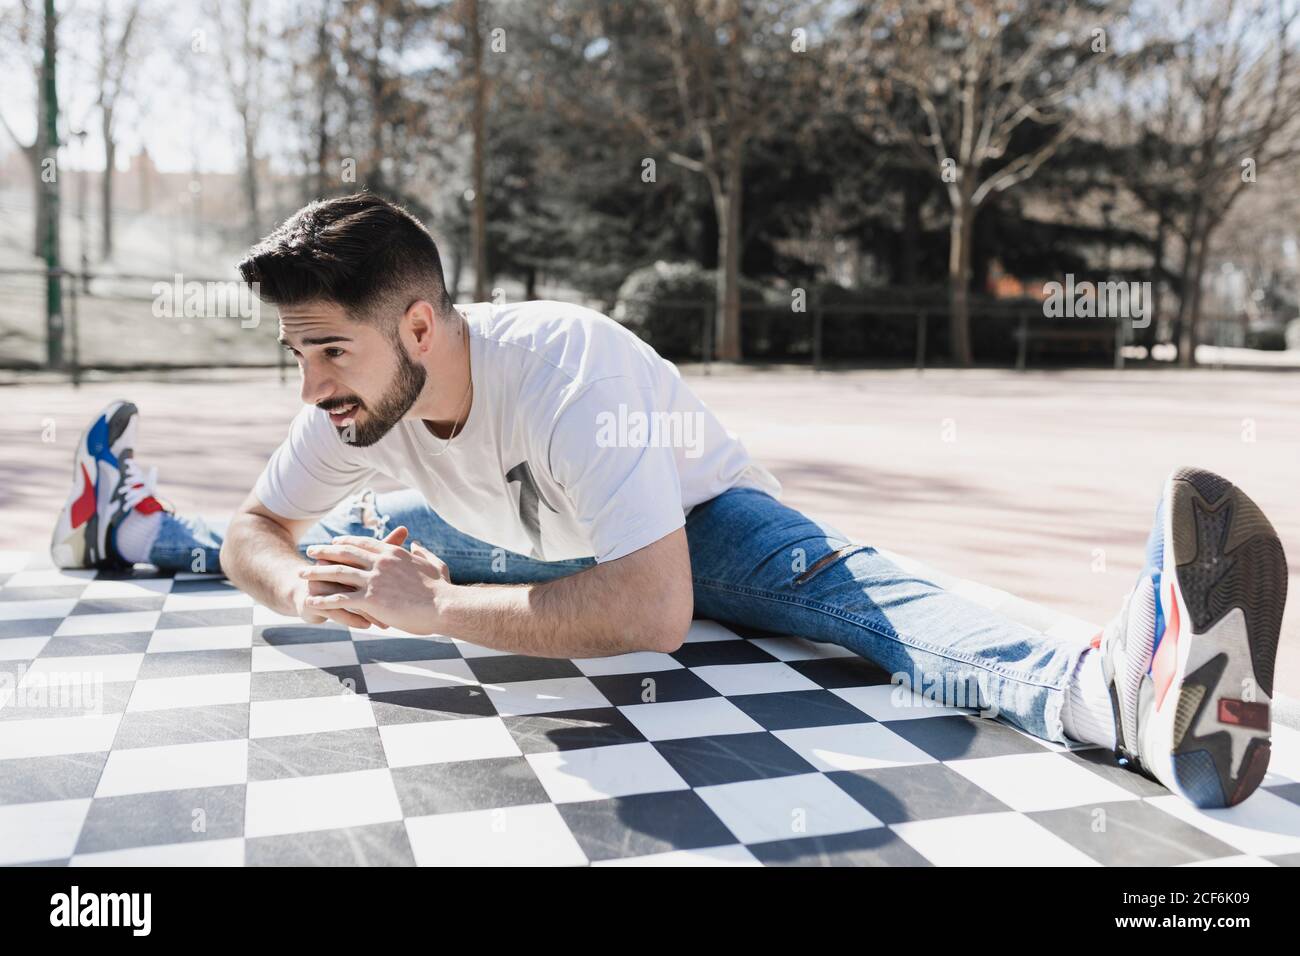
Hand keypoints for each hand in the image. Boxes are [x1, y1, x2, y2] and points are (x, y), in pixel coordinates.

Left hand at [297, 526, 452, 634]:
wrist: (444, 605)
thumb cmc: (442, 589)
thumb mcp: (435, 564)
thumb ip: (423, 553)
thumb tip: (417, 544)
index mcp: (394, 553)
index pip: (364, 543)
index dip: (346, 542)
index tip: (334, 542)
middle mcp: (380, 562)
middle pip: (345, 553)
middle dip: (325, 551)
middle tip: (310, 552)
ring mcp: (374, 580)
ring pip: (337, 573)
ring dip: (317, 572)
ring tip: (301, 574)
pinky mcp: (371, 599)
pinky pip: (340, 598)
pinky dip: (324, 599)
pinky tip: (312, 601)